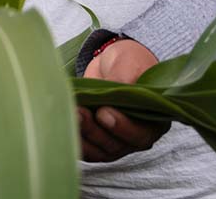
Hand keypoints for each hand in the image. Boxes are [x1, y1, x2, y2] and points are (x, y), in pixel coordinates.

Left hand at [79, 38, 169, 162]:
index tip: (103, 112)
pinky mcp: (98, 142)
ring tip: (69, 114)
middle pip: (117, 145)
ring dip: (83, 135)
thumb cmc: (126, 63)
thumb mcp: (128, 64)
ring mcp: (117, 142)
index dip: (122, 127)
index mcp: (153, 120)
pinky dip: (75, 141)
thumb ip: (124, 79)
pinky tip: (62, 126)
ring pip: (99, 151)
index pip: (141, 134)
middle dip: (95, 131)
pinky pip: (87, 150)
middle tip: (79, 112)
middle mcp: (136, 137)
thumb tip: (116, 90)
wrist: (110, 65)